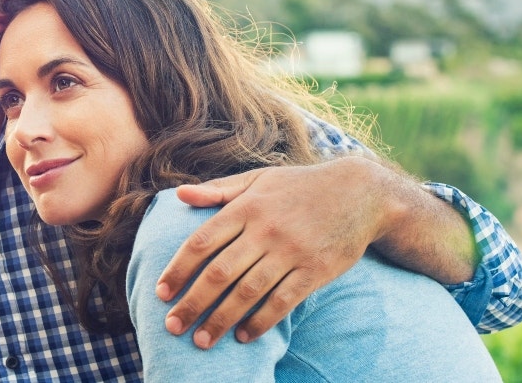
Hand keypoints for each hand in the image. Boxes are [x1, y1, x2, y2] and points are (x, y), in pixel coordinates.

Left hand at [155, 156, 390, 348]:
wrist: (360, 193)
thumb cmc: (299, 186)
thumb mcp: (258, 179)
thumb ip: (217, 190)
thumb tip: (178, 196)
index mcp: (245, 207)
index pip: (201, 242)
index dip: (178, 269)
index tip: (160, 293)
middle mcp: (265, 230)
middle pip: (219, 273)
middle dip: (192, 303)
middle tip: (172, 326)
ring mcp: (291, 251)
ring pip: (247, 292)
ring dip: (221, 320)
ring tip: (202, 341)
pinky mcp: (315, 270)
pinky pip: (282, 302)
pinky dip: (261, 321)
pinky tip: (244, 336)